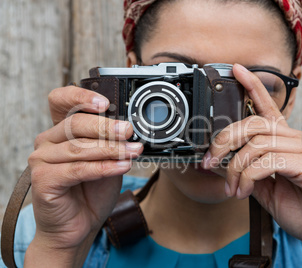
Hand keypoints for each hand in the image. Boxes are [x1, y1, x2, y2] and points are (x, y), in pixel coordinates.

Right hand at [25, 86, 142, 265]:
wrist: (78, 226)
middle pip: (75, 124)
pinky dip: (103, 167)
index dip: (81, 96)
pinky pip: (77, 170)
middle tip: (129, 130)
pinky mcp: (43, 180)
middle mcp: (48, 141)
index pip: (61, 101)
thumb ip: (112, 143)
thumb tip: (131, 128)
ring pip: (79, 148)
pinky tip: (122, 166)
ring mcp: (41, 160)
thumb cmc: (92, 191)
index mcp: (61, 130)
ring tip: (133, 151)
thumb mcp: (107, 160)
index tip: (105, 103)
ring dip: (111, 149)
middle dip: (107, 127)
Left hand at [202, 64, 301, 266]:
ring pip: (257, 142)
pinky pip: (269, 160)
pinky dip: (249, 176)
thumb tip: (226, 166)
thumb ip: (252, 175)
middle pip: (254, 123)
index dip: (253, 86)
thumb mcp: (271, 192)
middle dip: (224, 140)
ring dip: (236, 166)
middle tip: (210, 162)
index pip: (269, 107)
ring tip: (233, 188)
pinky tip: (245, 191)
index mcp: (288, 143)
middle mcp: (298, 140)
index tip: (236, 70)